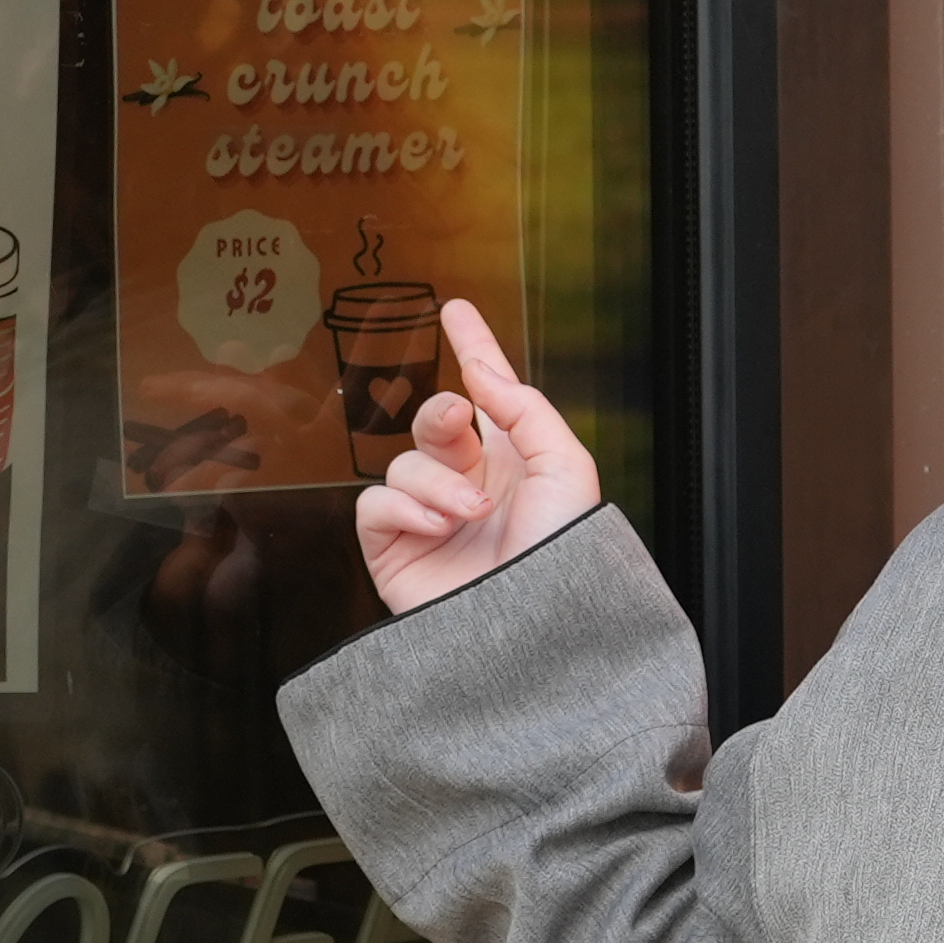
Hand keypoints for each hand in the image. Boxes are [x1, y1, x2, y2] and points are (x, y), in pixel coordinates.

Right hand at [355, 299, 601, 612]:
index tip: (457, 310)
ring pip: (404, 461)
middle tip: (460, 419)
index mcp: (517, 466)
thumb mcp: (566, 469)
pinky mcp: (393, 550)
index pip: (489, 396)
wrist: (534, 632)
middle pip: (435, 421)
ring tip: (470, 512)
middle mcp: (470, 487)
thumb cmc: (563, 560)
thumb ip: (524, 408)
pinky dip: (405, 507)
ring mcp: (429, 519)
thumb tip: (479, 369)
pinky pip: (376, 503)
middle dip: (443, 412)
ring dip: (437, 479)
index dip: (473, 349)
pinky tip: (438, 527)